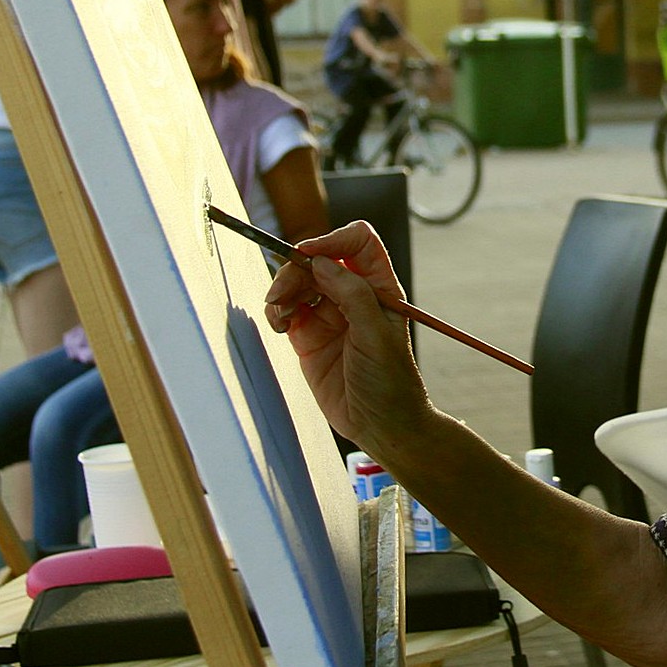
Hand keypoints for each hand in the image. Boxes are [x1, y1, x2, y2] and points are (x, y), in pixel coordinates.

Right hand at [263, 222, 429, 446]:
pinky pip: (285, 309)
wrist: (379, 426)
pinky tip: (279, 326)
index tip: (307, 254)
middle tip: (281, 295)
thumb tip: (321, 262)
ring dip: (282, 290)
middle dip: (296, 270)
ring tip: (279, 315)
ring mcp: (329, 314)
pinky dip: (276, 311)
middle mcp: (353, 294)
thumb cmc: (390, 382)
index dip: (332, 239)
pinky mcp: (308, 335)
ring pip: (298, 282)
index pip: (358, 242)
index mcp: (380, 287)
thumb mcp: (377, 337)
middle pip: (319, 260)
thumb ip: (353, 296)